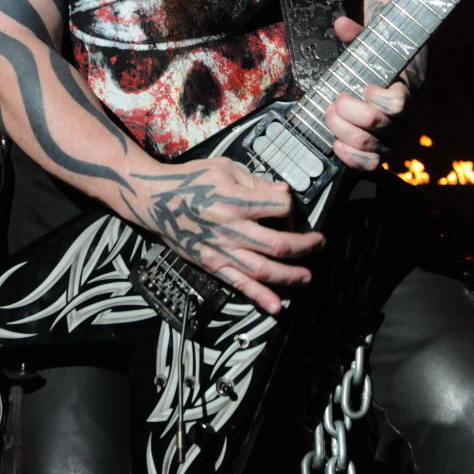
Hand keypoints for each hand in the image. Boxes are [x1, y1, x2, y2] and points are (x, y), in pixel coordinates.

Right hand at [130, 155, 323, 315]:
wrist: (155, 200)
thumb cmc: (189, 180)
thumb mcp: (224, 167)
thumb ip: (256, 181)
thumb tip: (282, 191)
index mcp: (234, 200)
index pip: (279, 206)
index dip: (291, 204)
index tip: (290, 203)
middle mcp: (231, 228)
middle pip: (278, 243)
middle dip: (305, 245)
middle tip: (318, 243)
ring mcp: (222, 249)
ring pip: (263, 269)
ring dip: (290, 275)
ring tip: (307, 276)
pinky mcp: (212, 263)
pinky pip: (239, 284)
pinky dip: (259, 297)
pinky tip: (277, 306)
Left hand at [326, 16, 409, 171]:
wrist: (390, 74)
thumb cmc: (380, 57)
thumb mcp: (374, 41)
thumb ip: (358, 33)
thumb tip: (342, 24)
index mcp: (407, 89)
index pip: (399, 104)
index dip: (378, 99)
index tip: (365, 87)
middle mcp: (403, 118)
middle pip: (380, 126)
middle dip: (349, 112)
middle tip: (336, 99)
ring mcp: (392, 136)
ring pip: (373, 148)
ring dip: (344, 132)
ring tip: (330, 115)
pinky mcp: (379, 149)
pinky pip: (369, 164)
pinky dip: (350, 157)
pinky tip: (336, 143)